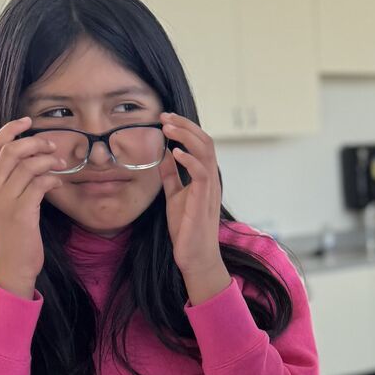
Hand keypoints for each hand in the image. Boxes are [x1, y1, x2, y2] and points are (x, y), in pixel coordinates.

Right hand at [0, 118, 65, 298]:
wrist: (11, 266)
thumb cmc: (14, 235)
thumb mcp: (7, 205)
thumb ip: (13, 183)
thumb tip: (32, 161)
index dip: (11, 128)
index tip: (28, 120)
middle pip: (11, 149)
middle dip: (35, 142)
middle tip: (53, 145)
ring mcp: (4, 200)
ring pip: (26, 165)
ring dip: (48, 160)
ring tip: (61, 165)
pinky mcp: (20, 212)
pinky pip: (39, 184)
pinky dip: (52, 179)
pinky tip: (59, 185)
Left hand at [159, 113, 230, 304]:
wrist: (195, 258)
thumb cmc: (186, 229)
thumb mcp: (174, 196)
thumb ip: (171, 175)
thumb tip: (164, 153)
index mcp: (204, 177)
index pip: (200, 144)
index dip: (184, 128)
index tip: (164, 119)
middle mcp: (210, 180)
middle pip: (206, 141)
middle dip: (185, 125)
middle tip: (164, 116)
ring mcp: (209, 190)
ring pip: (206, 152)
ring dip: (186, 136)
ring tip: (167, 128)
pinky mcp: (203, 201)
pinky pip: (202, 174)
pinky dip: (189, 159)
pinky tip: (175, 152)